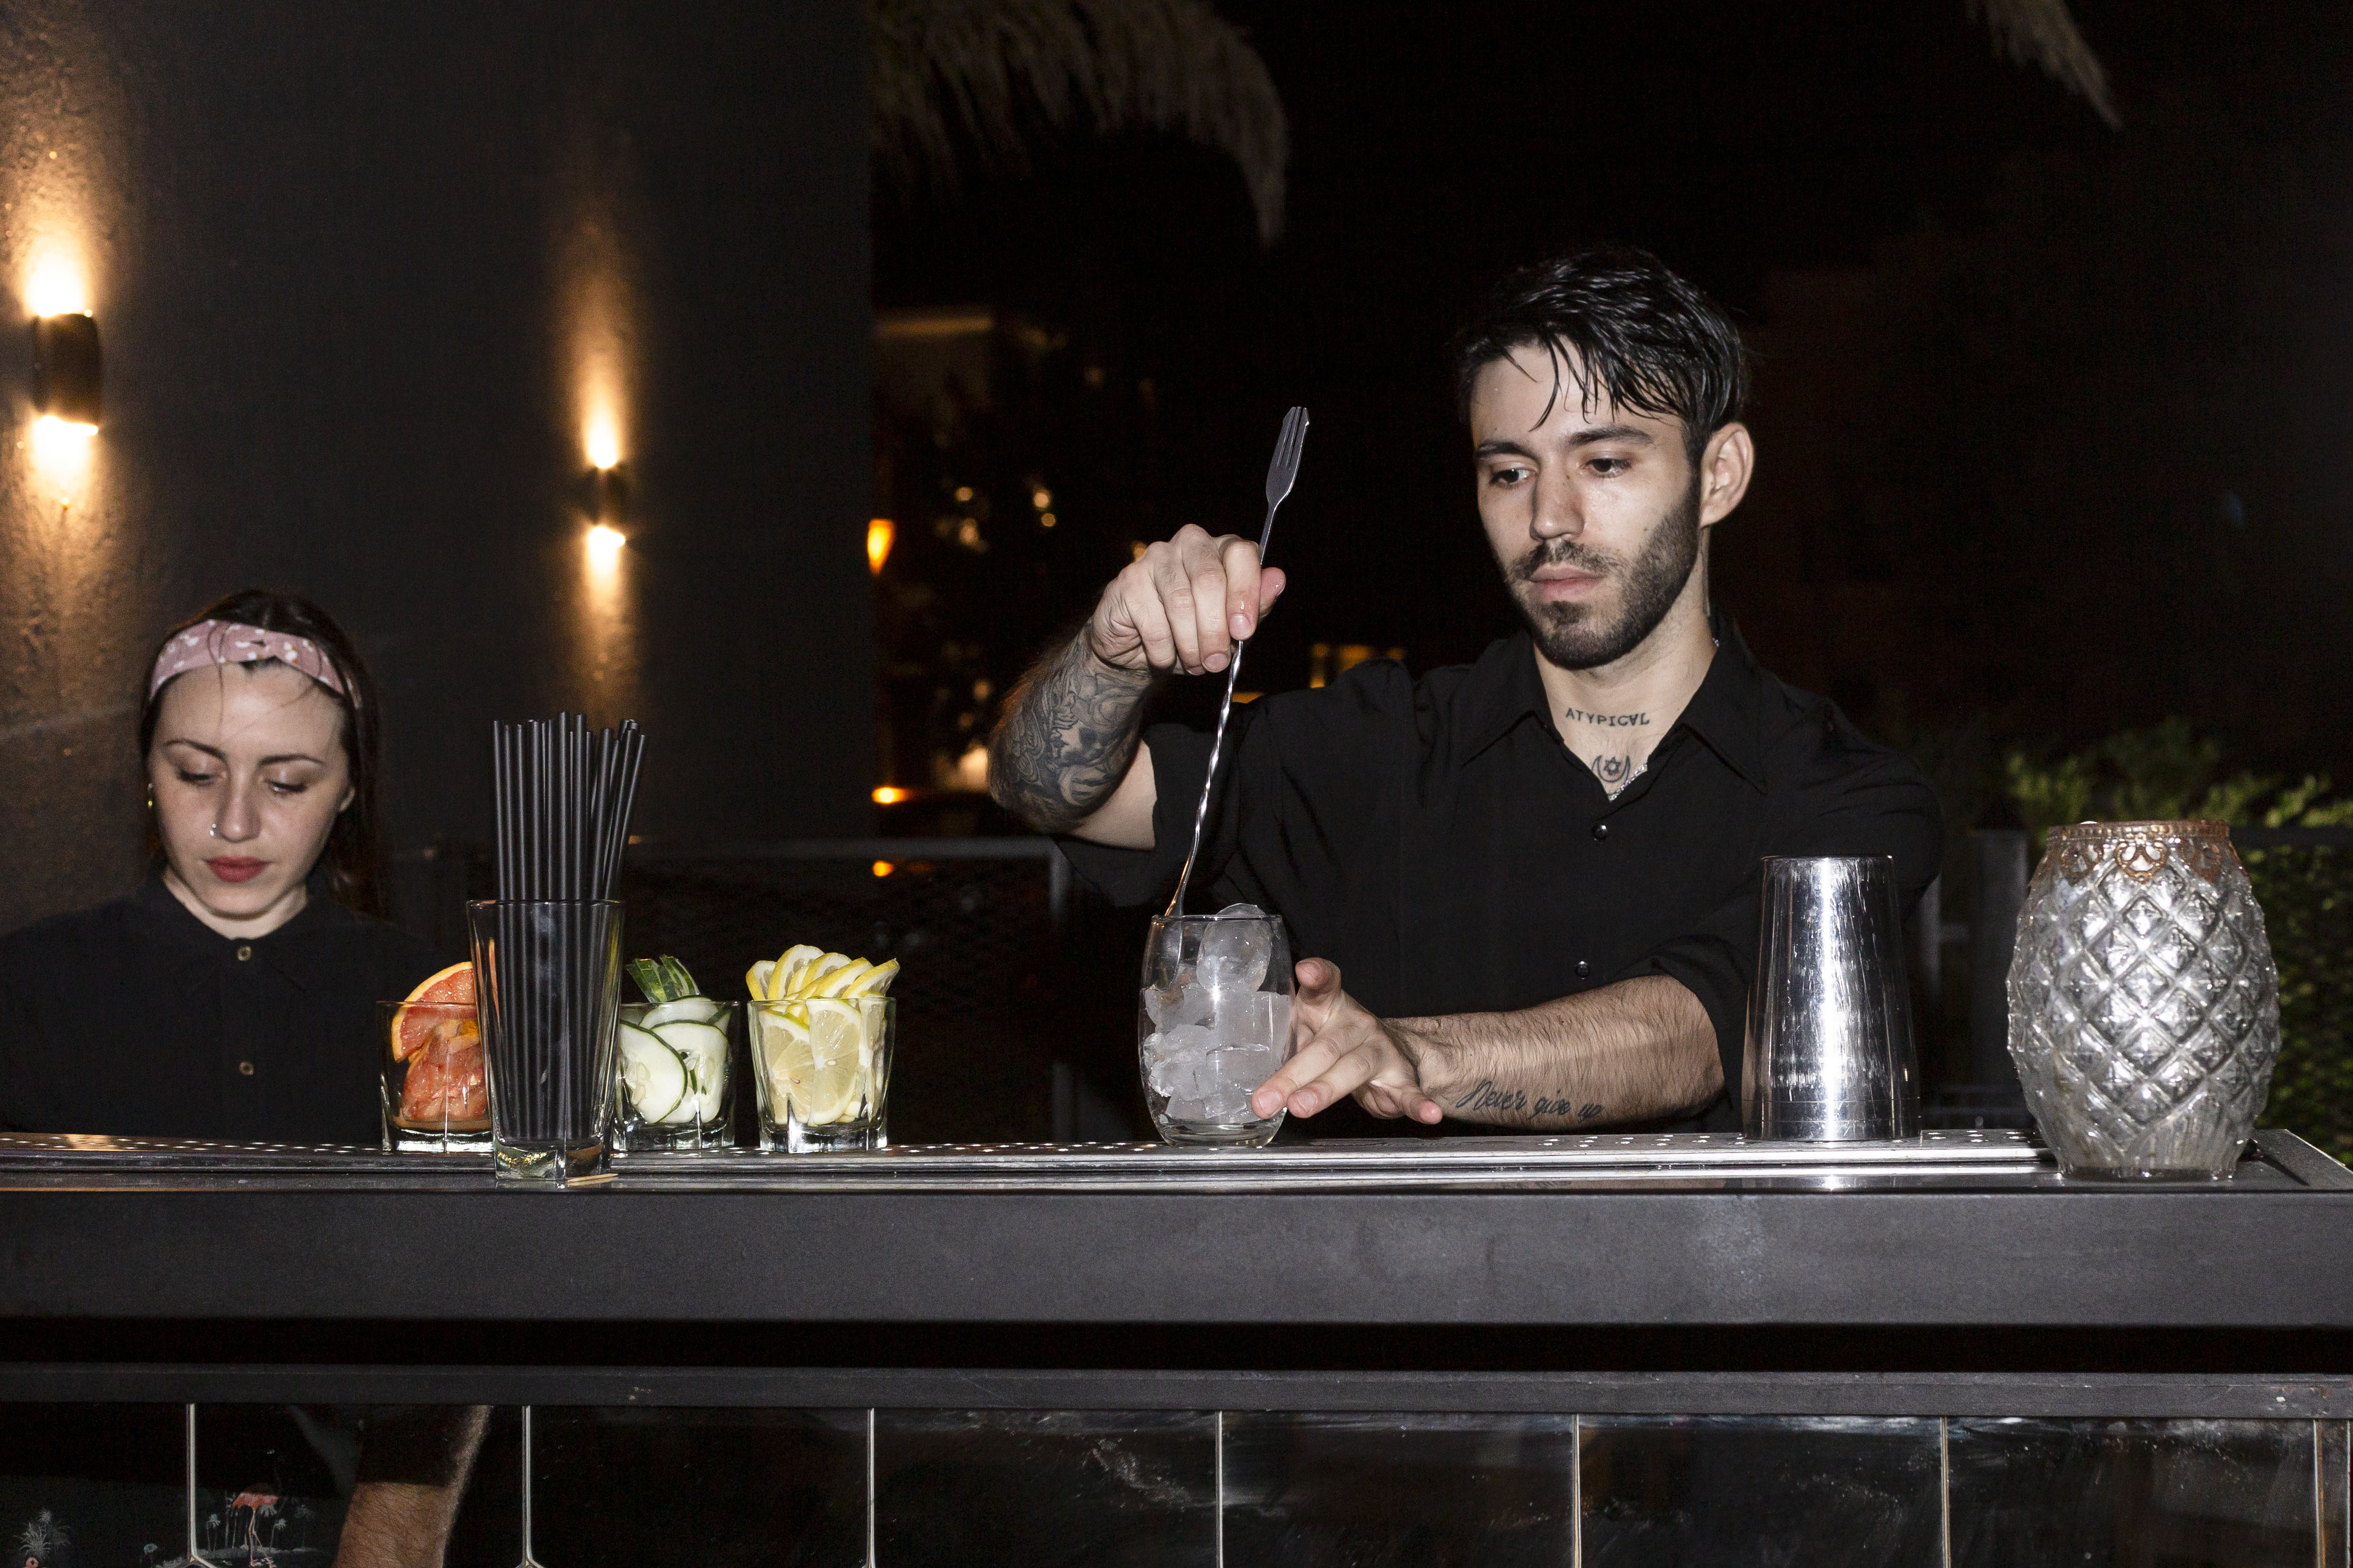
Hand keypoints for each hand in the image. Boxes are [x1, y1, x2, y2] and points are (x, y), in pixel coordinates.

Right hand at [1087, 524, 1287, 676]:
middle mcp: (1190, 543)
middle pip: (1210, 580)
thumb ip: (1255, 606)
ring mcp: (1156, 557)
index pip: (1241, 553)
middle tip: (1216, 662)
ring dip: (1190, 644)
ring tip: (1195, 664)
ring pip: (1181, 602)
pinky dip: (1163, 650)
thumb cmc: (1191, 633)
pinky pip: (1153, 620)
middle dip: (1216, 629)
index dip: (1245, 593)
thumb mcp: (1230, 626)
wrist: (1138, 649)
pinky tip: (1164, 657)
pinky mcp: (1129, 579)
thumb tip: (1278, 579)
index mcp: (1221, 548)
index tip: (1243, 631)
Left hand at [1250, 958, 1444, 1124]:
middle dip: (1293, 1074)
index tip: (1306, 971)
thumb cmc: (1334, 1041)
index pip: (1324, 985)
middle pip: (1325, 1047)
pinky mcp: (1401, 1077)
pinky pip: (1408, 1092)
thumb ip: (1279, 1044)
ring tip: (1302, 1107)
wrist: (1391, 1051)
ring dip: (1325, 1090)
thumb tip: (1239, 1074)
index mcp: (1330, 1007)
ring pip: (1353, 1069)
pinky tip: (1427, 1114)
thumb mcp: (1306, 1032)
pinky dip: (1417, 1104)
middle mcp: (1356, 1024)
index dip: (1317, 976)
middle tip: (1269, 1098)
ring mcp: (1380, 1050)